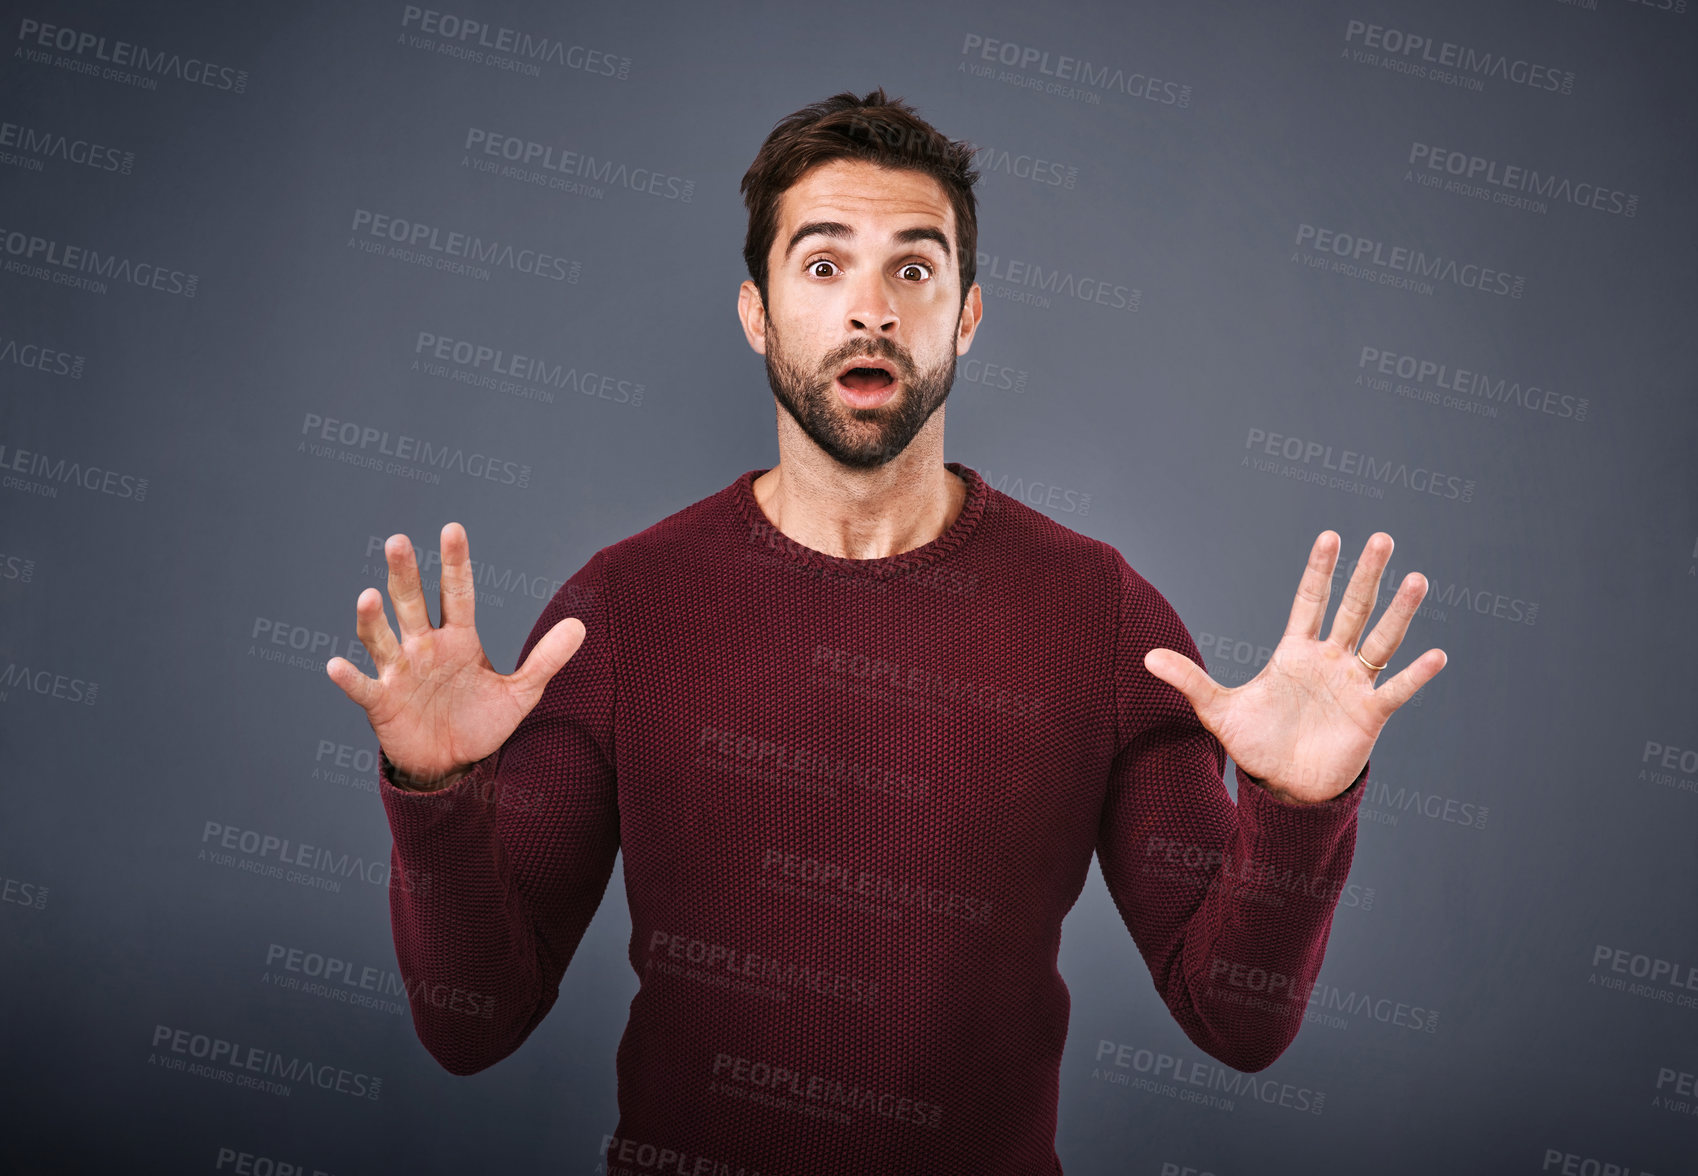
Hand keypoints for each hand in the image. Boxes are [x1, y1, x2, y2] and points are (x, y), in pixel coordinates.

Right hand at [325, 523, 586, 789]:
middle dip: (405, 573)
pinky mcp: (382, 702)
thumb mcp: (521, 693)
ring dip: (372, 619)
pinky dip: (349, 678)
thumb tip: (580, 626)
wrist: (451, 763)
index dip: (455, 562)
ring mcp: (399, 672)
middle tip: (398, 540)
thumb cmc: (481, 721)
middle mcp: (423, 646)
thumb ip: (546, 659)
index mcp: (458, 638)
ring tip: (368, 596)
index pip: (457, 592)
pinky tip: (336, 666)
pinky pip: (363, 687)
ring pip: (381, 638)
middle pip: (411, 603)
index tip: (452, 528)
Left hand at [1144, 531, 1446, 804]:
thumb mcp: (1218, 711)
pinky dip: (1416, 674)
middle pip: (1352, 609)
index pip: (1310, 601)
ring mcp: (1352, 685)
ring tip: (1417, 578)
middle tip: (1383, 538)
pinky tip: (1437, 655)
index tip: (1330, 536)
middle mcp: (1329, 661)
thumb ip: (1189, 680)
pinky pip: (1396, 689)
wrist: (1284, 786)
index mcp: (1295, 652)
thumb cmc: (1255, 744)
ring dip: (1399, 612)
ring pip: (1381, 641)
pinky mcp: (1370, 714)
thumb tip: (1145, 657)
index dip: (1320, 570)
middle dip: (1366, 575)